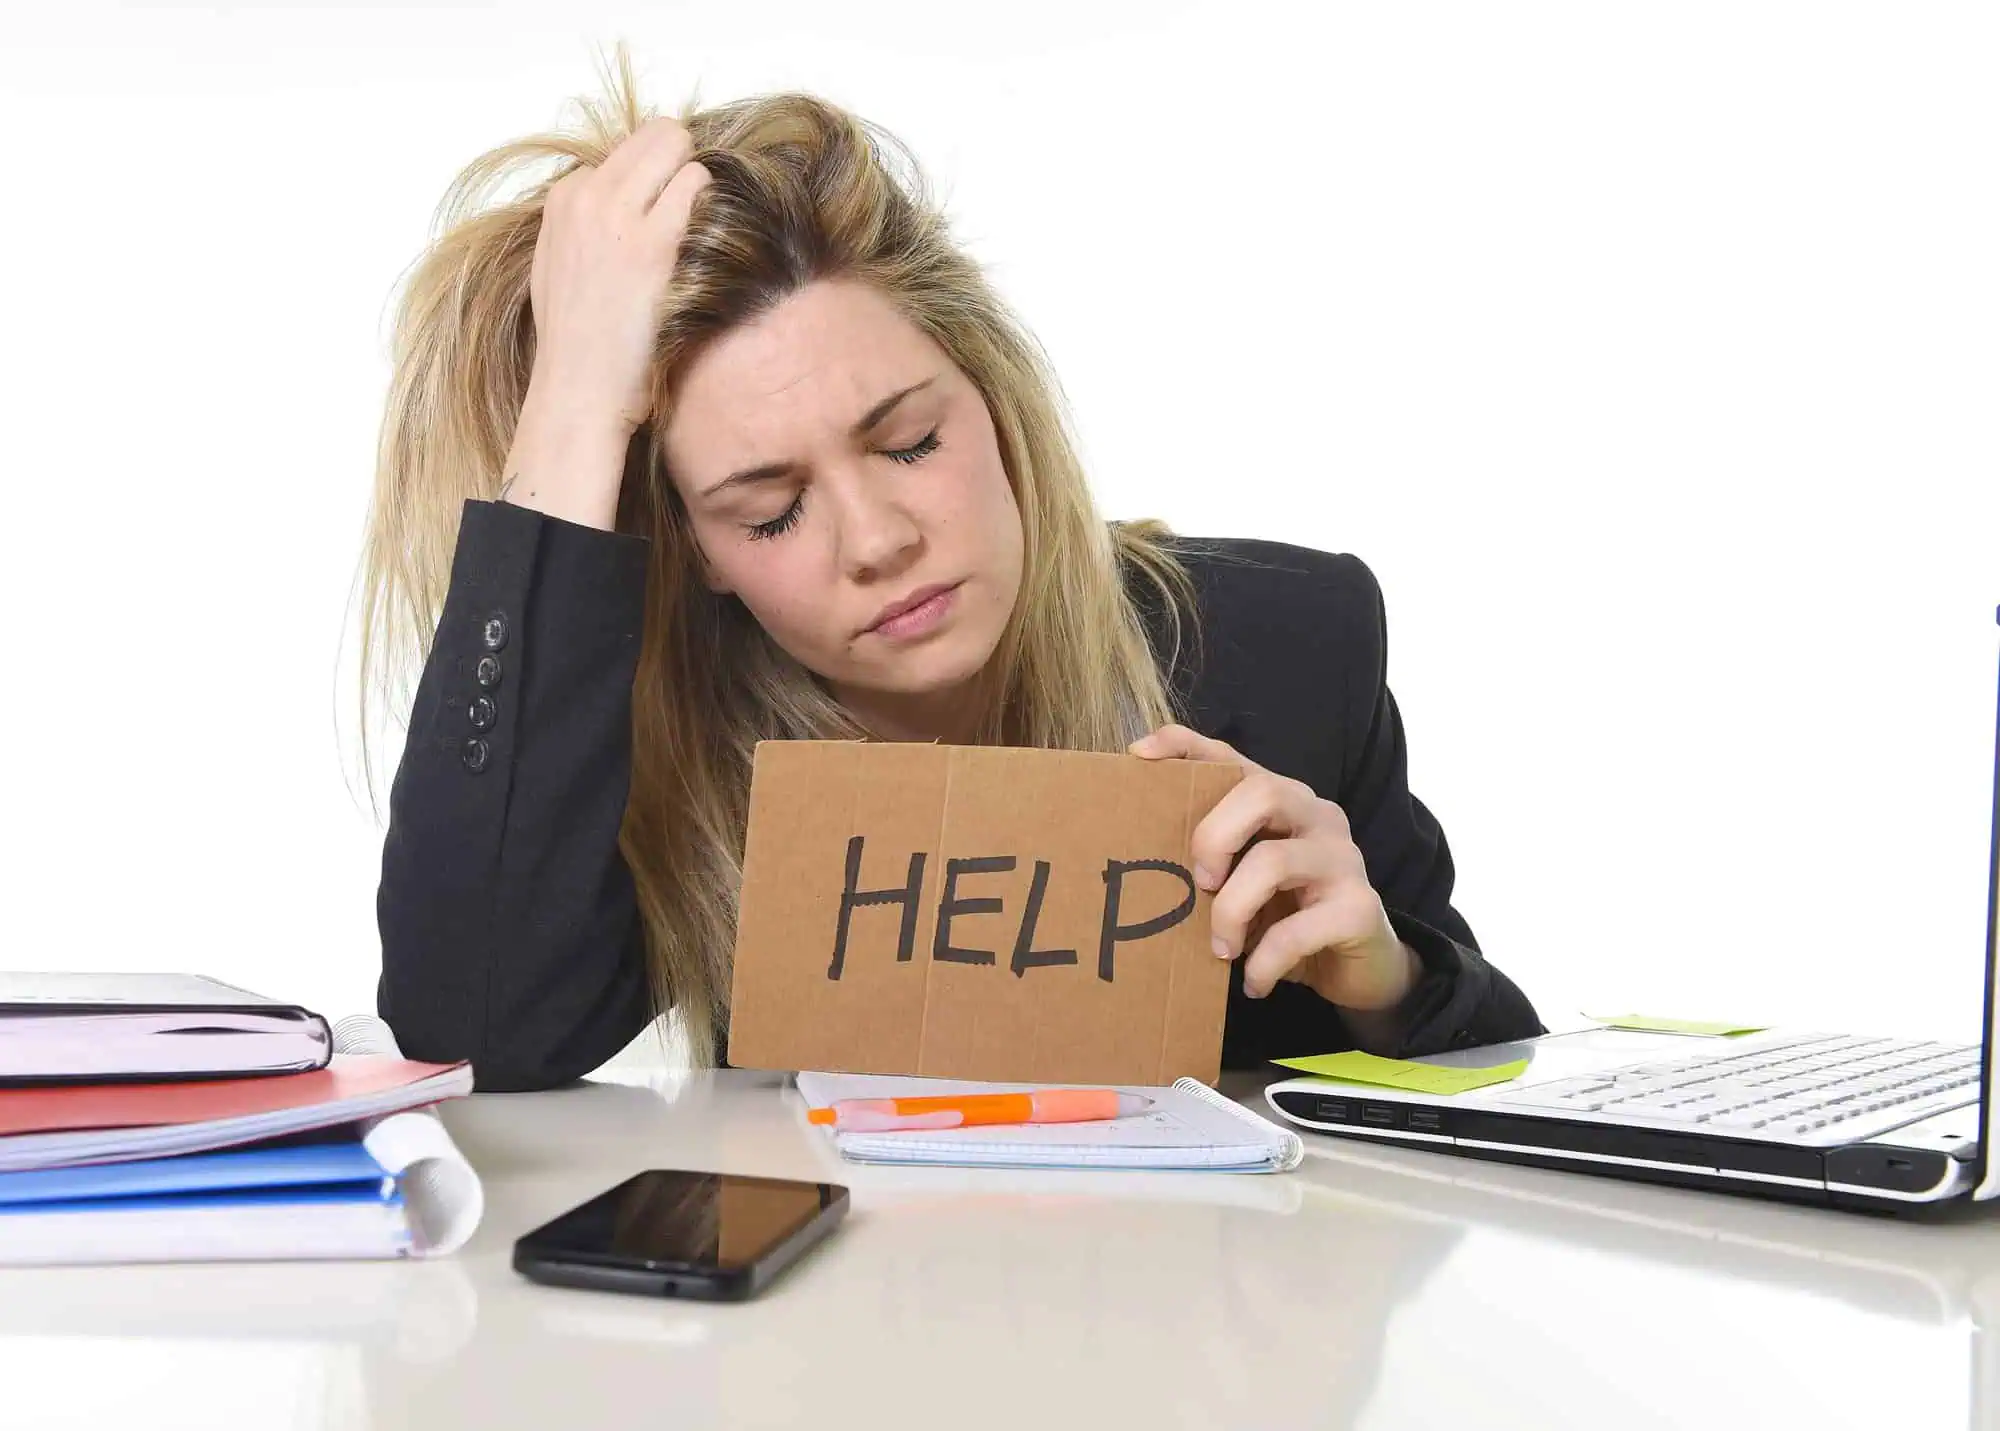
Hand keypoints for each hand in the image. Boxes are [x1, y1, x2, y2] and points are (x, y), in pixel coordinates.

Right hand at [528, 116, 712, 434]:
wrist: (578, 388)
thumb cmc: (576, 342)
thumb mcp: (558, 267)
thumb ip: (581, 228)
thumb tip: (618, 205)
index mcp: (562, 201)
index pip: (620, 156)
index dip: (648, 183)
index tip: (657, 215)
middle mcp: (587, 197)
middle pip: (652, 136)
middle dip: (679, 160)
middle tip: (691, 203)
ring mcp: (618, 216)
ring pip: (675, 147)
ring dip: (696, 179)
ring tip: (697, 226)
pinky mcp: (652, 243)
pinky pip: (694, 184)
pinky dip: (708, 200)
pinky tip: (708, 235)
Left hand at [1128, 724, 1422, 1014]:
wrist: (1360, 969)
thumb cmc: (1290, 917)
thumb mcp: (1244, 882)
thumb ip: (1213, 861)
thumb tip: (1145, 862)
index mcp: (1284, 802)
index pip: (1232, 758)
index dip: (1185, 747)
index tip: (1139, 757)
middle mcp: (1318, 817)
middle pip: (1262, 792)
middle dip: (1215, 837)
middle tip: (1199, 885)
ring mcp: (1343, 859)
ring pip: (1273, 861)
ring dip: (1232, 911)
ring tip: (1222, 949)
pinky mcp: (1359, 908)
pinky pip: (1297, 931)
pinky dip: (1263, 961)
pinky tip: (1253, 982)